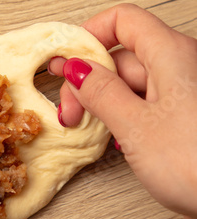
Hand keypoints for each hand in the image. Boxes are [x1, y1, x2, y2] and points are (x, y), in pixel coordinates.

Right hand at [48, 4, 196, 218]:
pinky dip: (122, 117)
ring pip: (129, 84)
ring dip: (102, 104)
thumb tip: (78, 69)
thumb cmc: (196, 166)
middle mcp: (180, 67)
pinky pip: (143, 105)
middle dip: (88, 82)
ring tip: (88, 128)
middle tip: (69, 112)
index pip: (123, 21)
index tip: (66, 62)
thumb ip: (101, 92)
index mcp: (172, 55)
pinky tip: (117, 139)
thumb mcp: (135, 125)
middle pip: (121, 58)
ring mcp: (181, 94)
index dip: (89, 36)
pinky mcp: (181, 118)